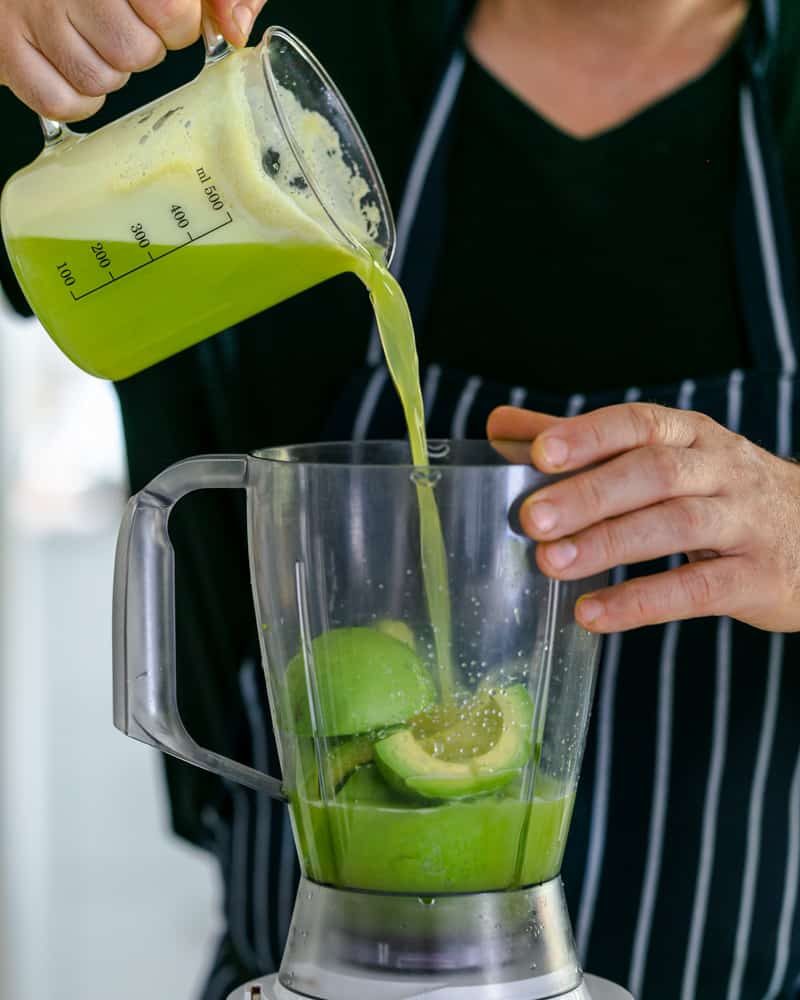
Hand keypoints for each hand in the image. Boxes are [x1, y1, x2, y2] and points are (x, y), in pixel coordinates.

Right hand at [0, 0, 265, 121]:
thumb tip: (237, 28)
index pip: (171, 13)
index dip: (180, 23)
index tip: (166, 16)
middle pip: (138, 53)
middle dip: (143, 49)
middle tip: (122, 25)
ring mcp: (30, 12)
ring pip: (103, 81)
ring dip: (109, 73)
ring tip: (91, 39)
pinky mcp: (5, 49)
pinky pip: (62, 102)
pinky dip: (76, 98)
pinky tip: (69, 65)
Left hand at [488, 403, 799, 633]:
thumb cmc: (719, 492)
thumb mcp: (663, 456)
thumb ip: (582, 443)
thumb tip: (499, 425)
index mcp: (690, 436)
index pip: (639, 423)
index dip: (591, 435)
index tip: (540, 452)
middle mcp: (720, 470)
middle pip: (654, 472)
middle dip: (589, 494)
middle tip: (532, 518)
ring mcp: (744, 522)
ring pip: (676, 524)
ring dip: (609, 543)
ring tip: (551, 564)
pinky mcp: (757, 577)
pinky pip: (697, 589)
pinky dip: (642, 602)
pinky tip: (592, 614)